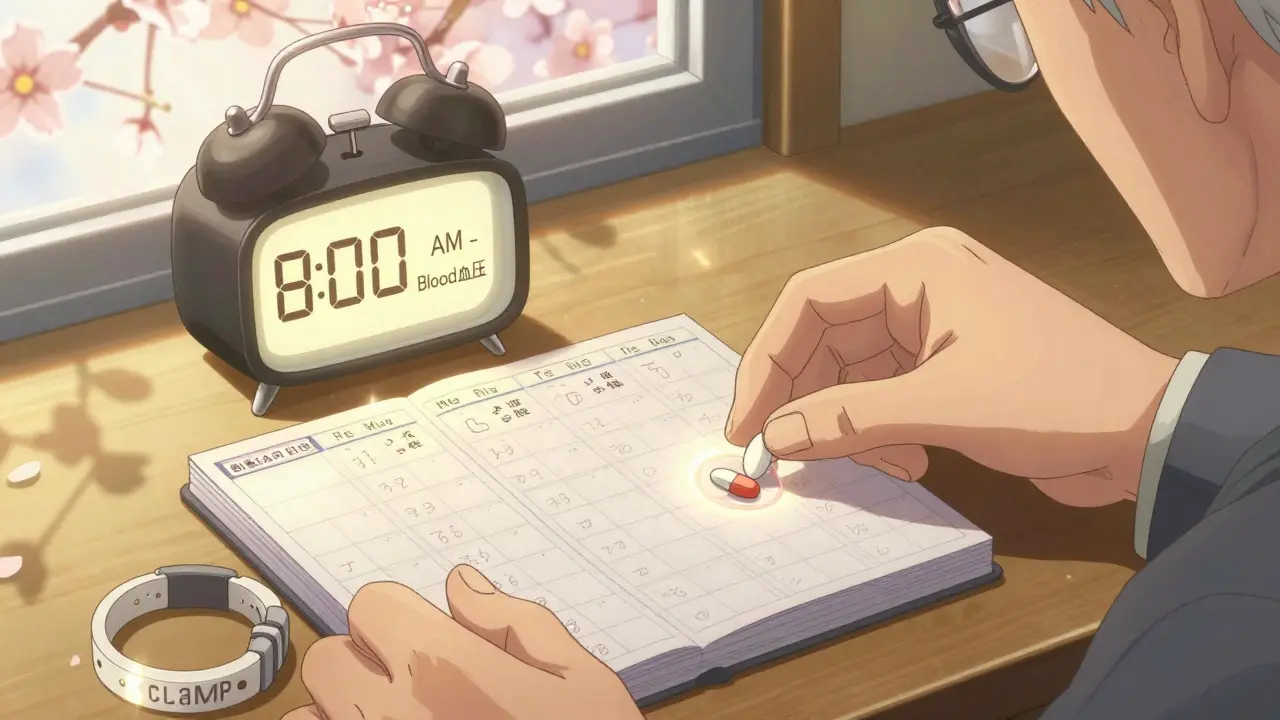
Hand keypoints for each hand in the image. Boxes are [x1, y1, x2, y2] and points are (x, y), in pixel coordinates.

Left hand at [282, 566, 642, 719]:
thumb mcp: (580, 680)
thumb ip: (515, 623)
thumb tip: (462, 585)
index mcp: (445, 666)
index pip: (372, 604)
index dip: (400, 617)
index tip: (427, 638)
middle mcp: (393, 709)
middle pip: (331, 658)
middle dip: (364, 663)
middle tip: (413, 684)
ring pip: (314, 714)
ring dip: (346, 709)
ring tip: (402, 719)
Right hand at [725, 227, 1178, 505]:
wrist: (1148, 432)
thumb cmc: (1058, 397)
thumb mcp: (943, 409)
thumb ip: (849, 419)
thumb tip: (776, 434)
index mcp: (918, 268)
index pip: (809, 300)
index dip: (767, 361)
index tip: (744, 422)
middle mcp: (921, 285)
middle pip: (827, 338)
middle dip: (808, 400)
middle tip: (787, 455)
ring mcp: (936, 325)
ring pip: (854, 373)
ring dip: (850, 424)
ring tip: (876, 462)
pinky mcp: (950, 364)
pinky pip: (886, 393)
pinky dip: (881, 430)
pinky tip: (909, 460)